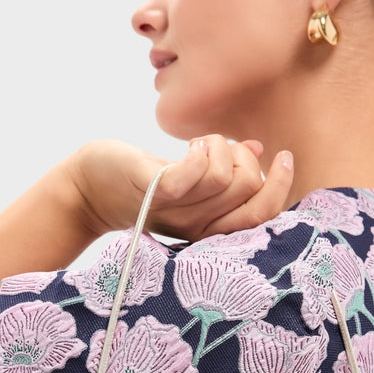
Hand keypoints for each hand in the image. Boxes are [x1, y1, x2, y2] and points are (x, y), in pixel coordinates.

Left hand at [70, 135, 294, 241]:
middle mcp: (198, 227)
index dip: (279, 185)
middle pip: (249, 189)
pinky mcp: (155, 191)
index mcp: (212, 227)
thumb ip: (226, 169)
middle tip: (220, 148)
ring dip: (219, 146)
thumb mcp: (191, 179)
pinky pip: (194, 174)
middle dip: (244, 158)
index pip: (263, 215)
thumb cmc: (143, 181)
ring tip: (199, 144)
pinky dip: (201, 151)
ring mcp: (177, 211)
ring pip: (225, 177)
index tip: (282, 156)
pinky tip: (191, 145)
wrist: (90, 189)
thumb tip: (259, 148)